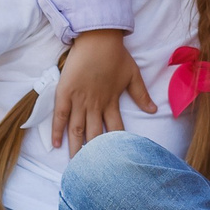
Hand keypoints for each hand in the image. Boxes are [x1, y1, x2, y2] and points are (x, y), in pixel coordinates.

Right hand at [52, 29, 153, 153]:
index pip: (115, 129)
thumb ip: (141, 95)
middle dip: (94, 154)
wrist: (98, 37)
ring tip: (76, 165)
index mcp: (112, 102)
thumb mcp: (133, 74)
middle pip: (94, 135)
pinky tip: (56, 144)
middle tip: (93, 171)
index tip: (116, 160)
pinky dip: (57, 130)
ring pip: (76, 129)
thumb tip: (153, 110)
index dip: (115, 145)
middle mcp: (95, 105)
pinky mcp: (65, 92)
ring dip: (76, 147)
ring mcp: (79, 99)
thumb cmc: (116, 54)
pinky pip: (60, 115)